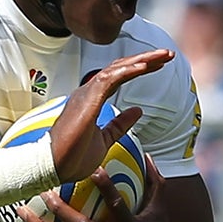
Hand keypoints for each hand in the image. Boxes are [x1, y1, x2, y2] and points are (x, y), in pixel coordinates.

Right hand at [49, 48, 172, 184]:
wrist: (54, 167)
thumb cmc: (73, 157)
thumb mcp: (105, 140)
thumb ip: (119, 125)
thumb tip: (138, 110)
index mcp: (91, 100)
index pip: (118, 78)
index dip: (139, 69)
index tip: (159, 65)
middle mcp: (88, 92)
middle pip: (120, 68)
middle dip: (145, 59)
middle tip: (167, 54)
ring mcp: (86, 93)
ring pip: (118, 69)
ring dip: (142, 60)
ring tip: (163, 56)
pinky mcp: (87, 99)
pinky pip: (110, 79)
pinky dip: (128, 71)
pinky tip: (145, 66)